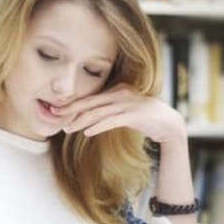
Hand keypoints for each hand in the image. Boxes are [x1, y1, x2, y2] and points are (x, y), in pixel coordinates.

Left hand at [54, 83, 186, 142]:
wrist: (169, 124)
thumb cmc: (143, 118)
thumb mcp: (123, 111)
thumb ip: (107, 112)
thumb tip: (87, 118)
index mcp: (116, 90)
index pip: (90, 98)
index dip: (72, 104)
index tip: (56, 110)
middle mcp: (120, 94)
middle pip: (90, 102)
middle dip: (70, 110)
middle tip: (54, 115)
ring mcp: (128, 104)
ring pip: (98, 112)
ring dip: (80, 121)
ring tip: (66, 128)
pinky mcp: (134, 115)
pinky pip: (112, 121)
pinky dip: (98, 127)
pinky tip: (87, 132)